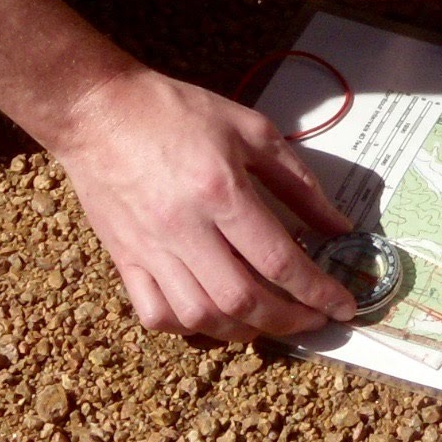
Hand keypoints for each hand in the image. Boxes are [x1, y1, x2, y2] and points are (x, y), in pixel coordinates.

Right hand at [50, 65, 361, 340]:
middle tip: (314, 320)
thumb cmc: (179, 112)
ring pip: (200, 316)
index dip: (316, 290)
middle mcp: (184, 229)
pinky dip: (189, 327)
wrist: (99, 111)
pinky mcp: (124, 259)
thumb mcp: (251, 130)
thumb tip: (338, 226)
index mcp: (221, 192)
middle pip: (242, 299)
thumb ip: (297, 181)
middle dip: (288, 320)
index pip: (278, 259)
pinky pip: (155, 314)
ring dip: (244, 330)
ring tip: (271, 321)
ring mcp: (149, 250)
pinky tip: (213, 317)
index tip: (343, 306)